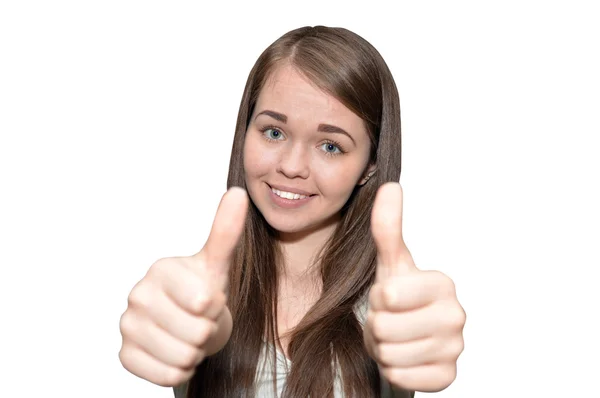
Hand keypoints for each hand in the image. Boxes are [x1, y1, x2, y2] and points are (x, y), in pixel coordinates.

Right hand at [118, 187, 247, 386]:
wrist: (187, 319)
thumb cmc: (202, 288)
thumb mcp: (218, 262)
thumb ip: (226, 230)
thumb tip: (238, 193)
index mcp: (160, 270)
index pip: (205, 302)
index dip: (216, 306)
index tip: (207, 298)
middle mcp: (137, 296)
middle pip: (196, 333)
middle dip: (206, 331)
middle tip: (199, 319)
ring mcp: (128, 326)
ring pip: (184, 357)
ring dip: (196, 351)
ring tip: (188, 333)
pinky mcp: (125, 355)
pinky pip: (168, 375)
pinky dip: (180, 369)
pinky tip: (175, 350)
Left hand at [365, 183, 465, 391]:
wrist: (406, 332)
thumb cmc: (399, 294)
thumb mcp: (390, 262)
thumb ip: (387, 227)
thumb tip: (391, 186)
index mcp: (443, 284)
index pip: (387, 295)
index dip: (378, 298)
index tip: (389, 296)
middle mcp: (456, 316)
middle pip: (385, 327)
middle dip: (377, 325)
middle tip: (389, 319)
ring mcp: (455, 349)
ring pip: (389, 354)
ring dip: (382, 347)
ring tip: (394, 336)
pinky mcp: (447, 377)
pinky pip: (402, 377)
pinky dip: (393, 369)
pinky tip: (404, 356)